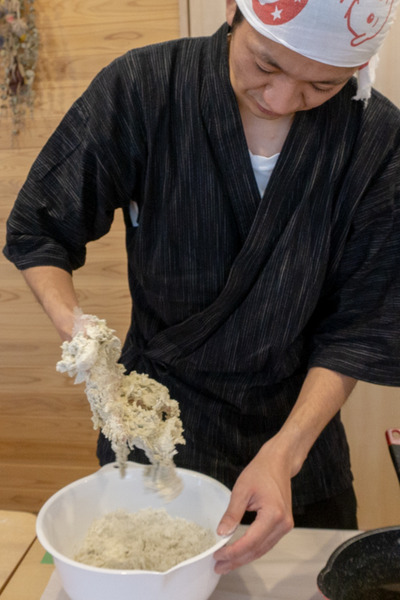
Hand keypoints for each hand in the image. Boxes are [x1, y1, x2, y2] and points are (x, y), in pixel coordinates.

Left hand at [213, 438, 293, 573]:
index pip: (251, 542)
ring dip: (244, 558)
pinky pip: (266, 542)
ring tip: (226, 564)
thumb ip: (232, 513)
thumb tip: (221, 533)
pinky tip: (239, 553)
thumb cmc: (261, 472)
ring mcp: (285, 526)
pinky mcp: (283, 524)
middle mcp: (283, 524)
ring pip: (262, 549)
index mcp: (273, 515)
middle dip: (237, 560)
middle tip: (218, 567)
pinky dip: (252, 549)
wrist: (278, 463)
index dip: (233, 552)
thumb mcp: (241, 490)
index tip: (217, 556)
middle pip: (257, 550)